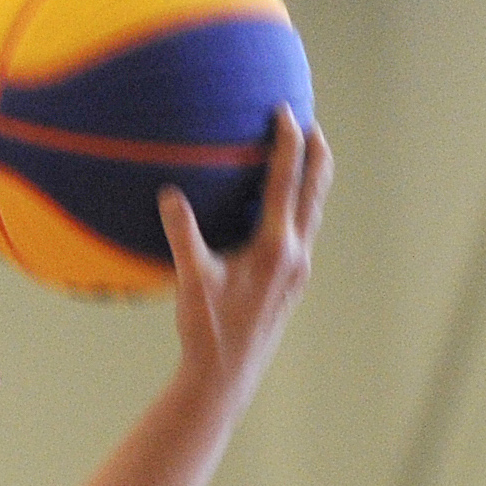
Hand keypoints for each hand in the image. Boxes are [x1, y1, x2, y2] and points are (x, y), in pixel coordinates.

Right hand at [162, 106, 331, 415]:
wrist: (227, 374)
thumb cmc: (207, 329)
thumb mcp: (190, 279)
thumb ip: (182, 234)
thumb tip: (169, 194)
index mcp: (275, 245)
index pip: (287, 178)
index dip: (287, 140)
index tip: (285, 111)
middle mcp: (296, 252)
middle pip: (317, 188)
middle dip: (316, 152)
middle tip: (309, 123)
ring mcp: (298, 268)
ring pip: (315, 211)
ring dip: (313, 180)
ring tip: (305, 159)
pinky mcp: (293, 282)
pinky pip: (304, 232)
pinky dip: (300, 209)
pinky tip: (282, 213)